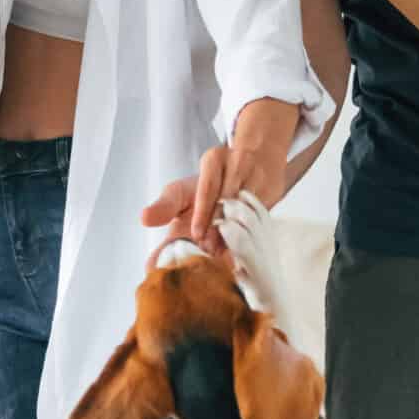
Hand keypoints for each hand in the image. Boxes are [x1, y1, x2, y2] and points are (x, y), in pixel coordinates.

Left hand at [139, 102, 299, 263]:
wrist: (254, 161)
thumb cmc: (211, 184)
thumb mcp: (184, 190)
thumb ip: (165, 205)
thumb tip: (144, 219)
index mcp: (213, 160)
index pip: (208, 186)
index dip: (203, 212)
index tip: (198, 234)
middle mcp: (238, 164)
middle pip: (229, 199)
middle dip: (219, 228)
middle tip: (209, 253)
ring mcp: (259, 176)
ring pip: (248, 209)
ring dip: (236, 235)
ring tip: (225, 257)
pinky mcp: (273, 192)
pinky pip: (262, 218)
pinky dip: (251, 237)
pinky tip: (243, 253)